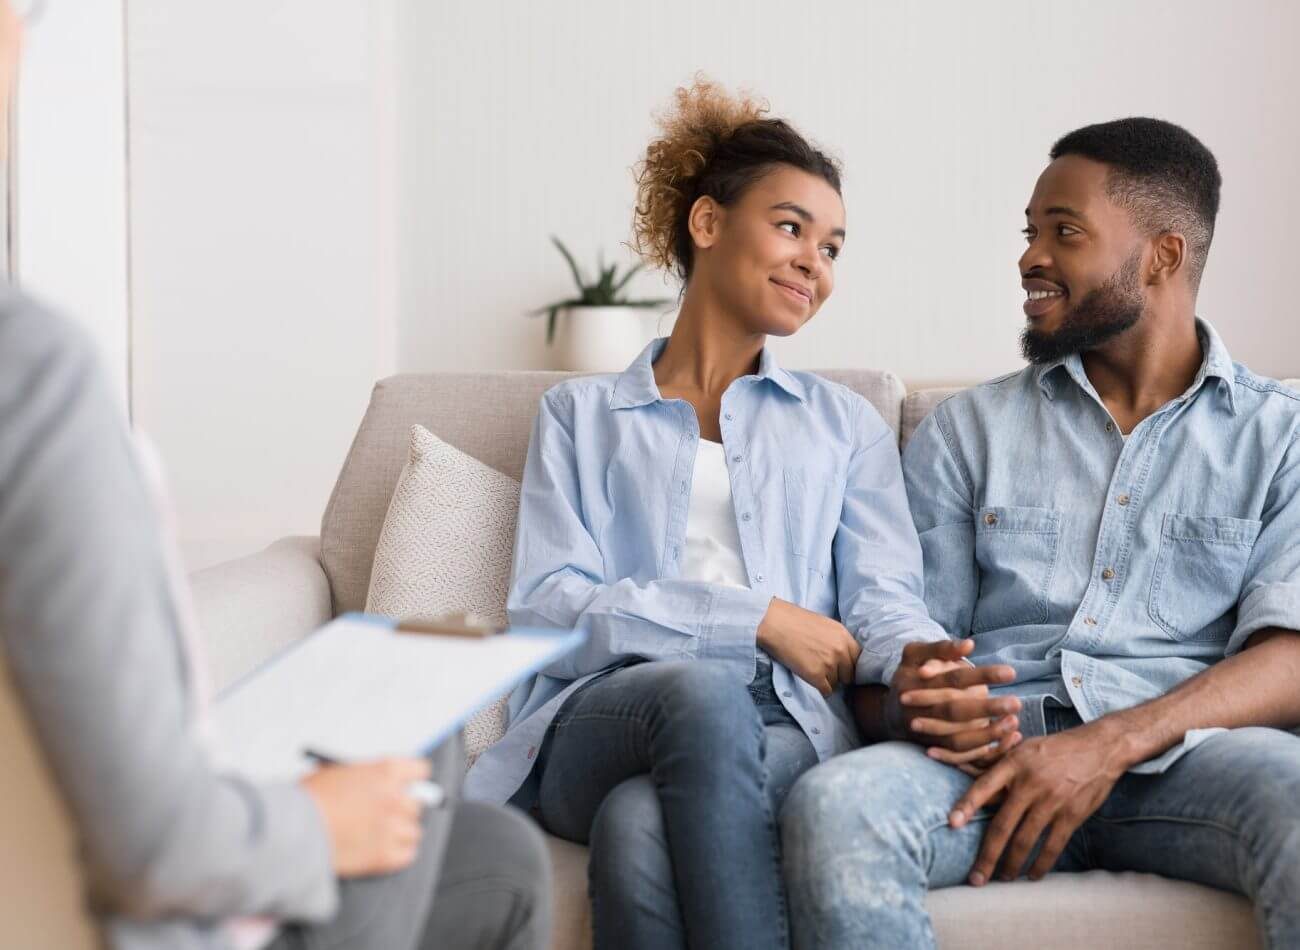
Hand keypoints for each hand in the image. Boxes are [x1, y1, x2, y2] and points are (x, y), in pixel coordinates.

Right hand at [301, 757, 431, 876]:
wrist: (292, 831)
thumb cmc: (307, 800)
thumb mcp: (336, 773)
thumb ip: (363, 777)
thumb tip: (375, 784)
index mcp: (385, 771)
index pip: (420, 771)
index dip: (412, 780)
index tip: (408, 787)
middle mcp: (395, 797)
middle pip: (417, 804)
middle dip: (402, 809)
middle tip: (386, 815)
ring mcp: (392, 827)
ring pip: (414, 831)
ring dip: (400, 833)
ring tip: (379, 836)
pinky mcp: (385, 856)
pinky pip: (408, 855)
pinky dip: (398, 855)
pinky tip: (381, 852)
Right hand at [757, 597, 860, 696]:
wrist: (775, 624)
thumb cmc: (797, 621)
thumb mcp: (827, 625)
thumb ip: (839, 640)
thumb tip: (846, 656)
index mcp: (845, 637)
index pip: (859, 660)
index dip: (850, 665)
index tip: (842, 667)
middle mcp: (841, 651)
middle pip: (850, 675)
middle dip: (840, 675)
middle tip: (825, 670)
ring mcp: (829, 664)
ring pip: (837, 683)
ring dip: (827, 680)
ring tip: (812, 668)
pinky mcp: (816, 675)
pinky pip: (826, 691)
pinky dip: (820, 688)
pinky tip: (811, 678)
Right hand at [888, 639, 1021, 767]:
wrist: (891, 710)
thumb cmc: (911, 674)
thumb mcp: (916, 654)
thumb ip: (941, 648)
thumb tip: (969, 645)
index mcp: (915, 683)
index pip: (952, 678)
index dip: (981, 675)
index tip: (1011, 673)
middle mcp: (917, 711)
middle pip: (954, 711)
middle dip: (987, 708)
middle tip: (1016, 703)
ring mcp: (924, 733)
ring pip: (956, 739)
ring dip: (987, 734)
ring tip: (1014, 724)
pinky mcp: (932, 749)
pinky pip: (958, 757)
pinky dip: (983, 752)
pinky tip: (1006, 741)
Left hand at [948, 719, 1128, 883]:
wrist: (1099, 748)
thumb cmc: (1054, 749)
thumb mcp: (1024, 749)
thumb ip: (1000, 769)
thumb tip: (975, 789)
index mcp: (1014, 764)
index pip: (984, 786)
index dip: (967, 805)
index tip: (952, 823)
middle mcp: (1030, 784)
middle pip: (1002, 826)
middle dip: (987, 856)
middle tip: (975, 878)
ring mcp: (1052, 802)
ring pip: (1025, 841)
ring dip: (1011, 865)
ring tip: (1001, 878)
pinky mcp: (1072, 815)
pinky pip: (1052, 846)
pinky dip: (1041, 864)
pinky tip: (1032, 875)